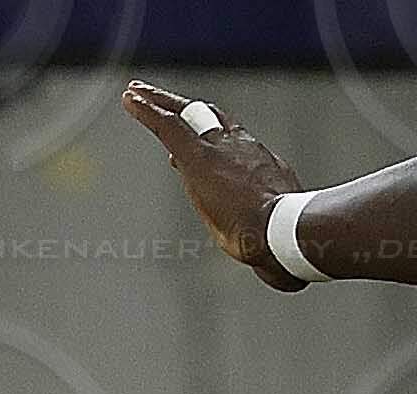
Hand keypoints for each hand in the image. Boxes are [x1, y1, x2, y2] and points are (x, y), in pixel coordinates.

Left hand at [122, 81, 310, 290]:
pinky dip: (148, 110)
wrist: (282, 231)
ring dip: (159, 102)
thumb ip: (278, 251)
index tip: (187, 145)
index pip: (232, 144)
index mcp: (262, 165)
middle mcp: (242, 147)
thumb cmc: (286, 246)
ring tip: (136, 93)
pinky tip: (130, 98)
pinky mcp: (198, 157)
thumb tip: (286, 278)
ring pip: (186, 114)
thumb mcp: (282, 242)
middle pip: (209, 118)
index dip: (210, 138)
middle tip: (160, 100)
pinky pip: (168, 125)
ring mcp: (220, 149)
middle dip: (183, 107)